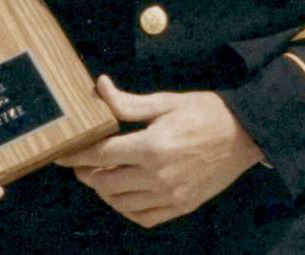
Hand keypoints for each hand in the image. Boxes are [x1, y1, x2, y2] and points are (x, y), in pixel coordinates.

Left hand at [56, 75, 262, 228]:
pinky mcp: (180, 207)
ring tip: (100, 173)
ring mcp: (170, 196)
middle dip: (87, 172)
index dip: (76, 154)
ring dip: (103, 189)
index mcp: (152, 146)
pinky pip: (142, 217)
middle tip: (81, 161)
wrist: (243, 135)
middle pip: (106, 182)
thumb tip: (101, 88)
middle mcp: (158, 176)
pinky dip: (125, 207)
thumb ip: (129, 102)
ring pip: (120, 202)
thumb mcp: (165, 101)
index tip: (61, 153)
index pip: (102, 154)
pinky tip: (123, 192)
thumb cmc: (205, 112)